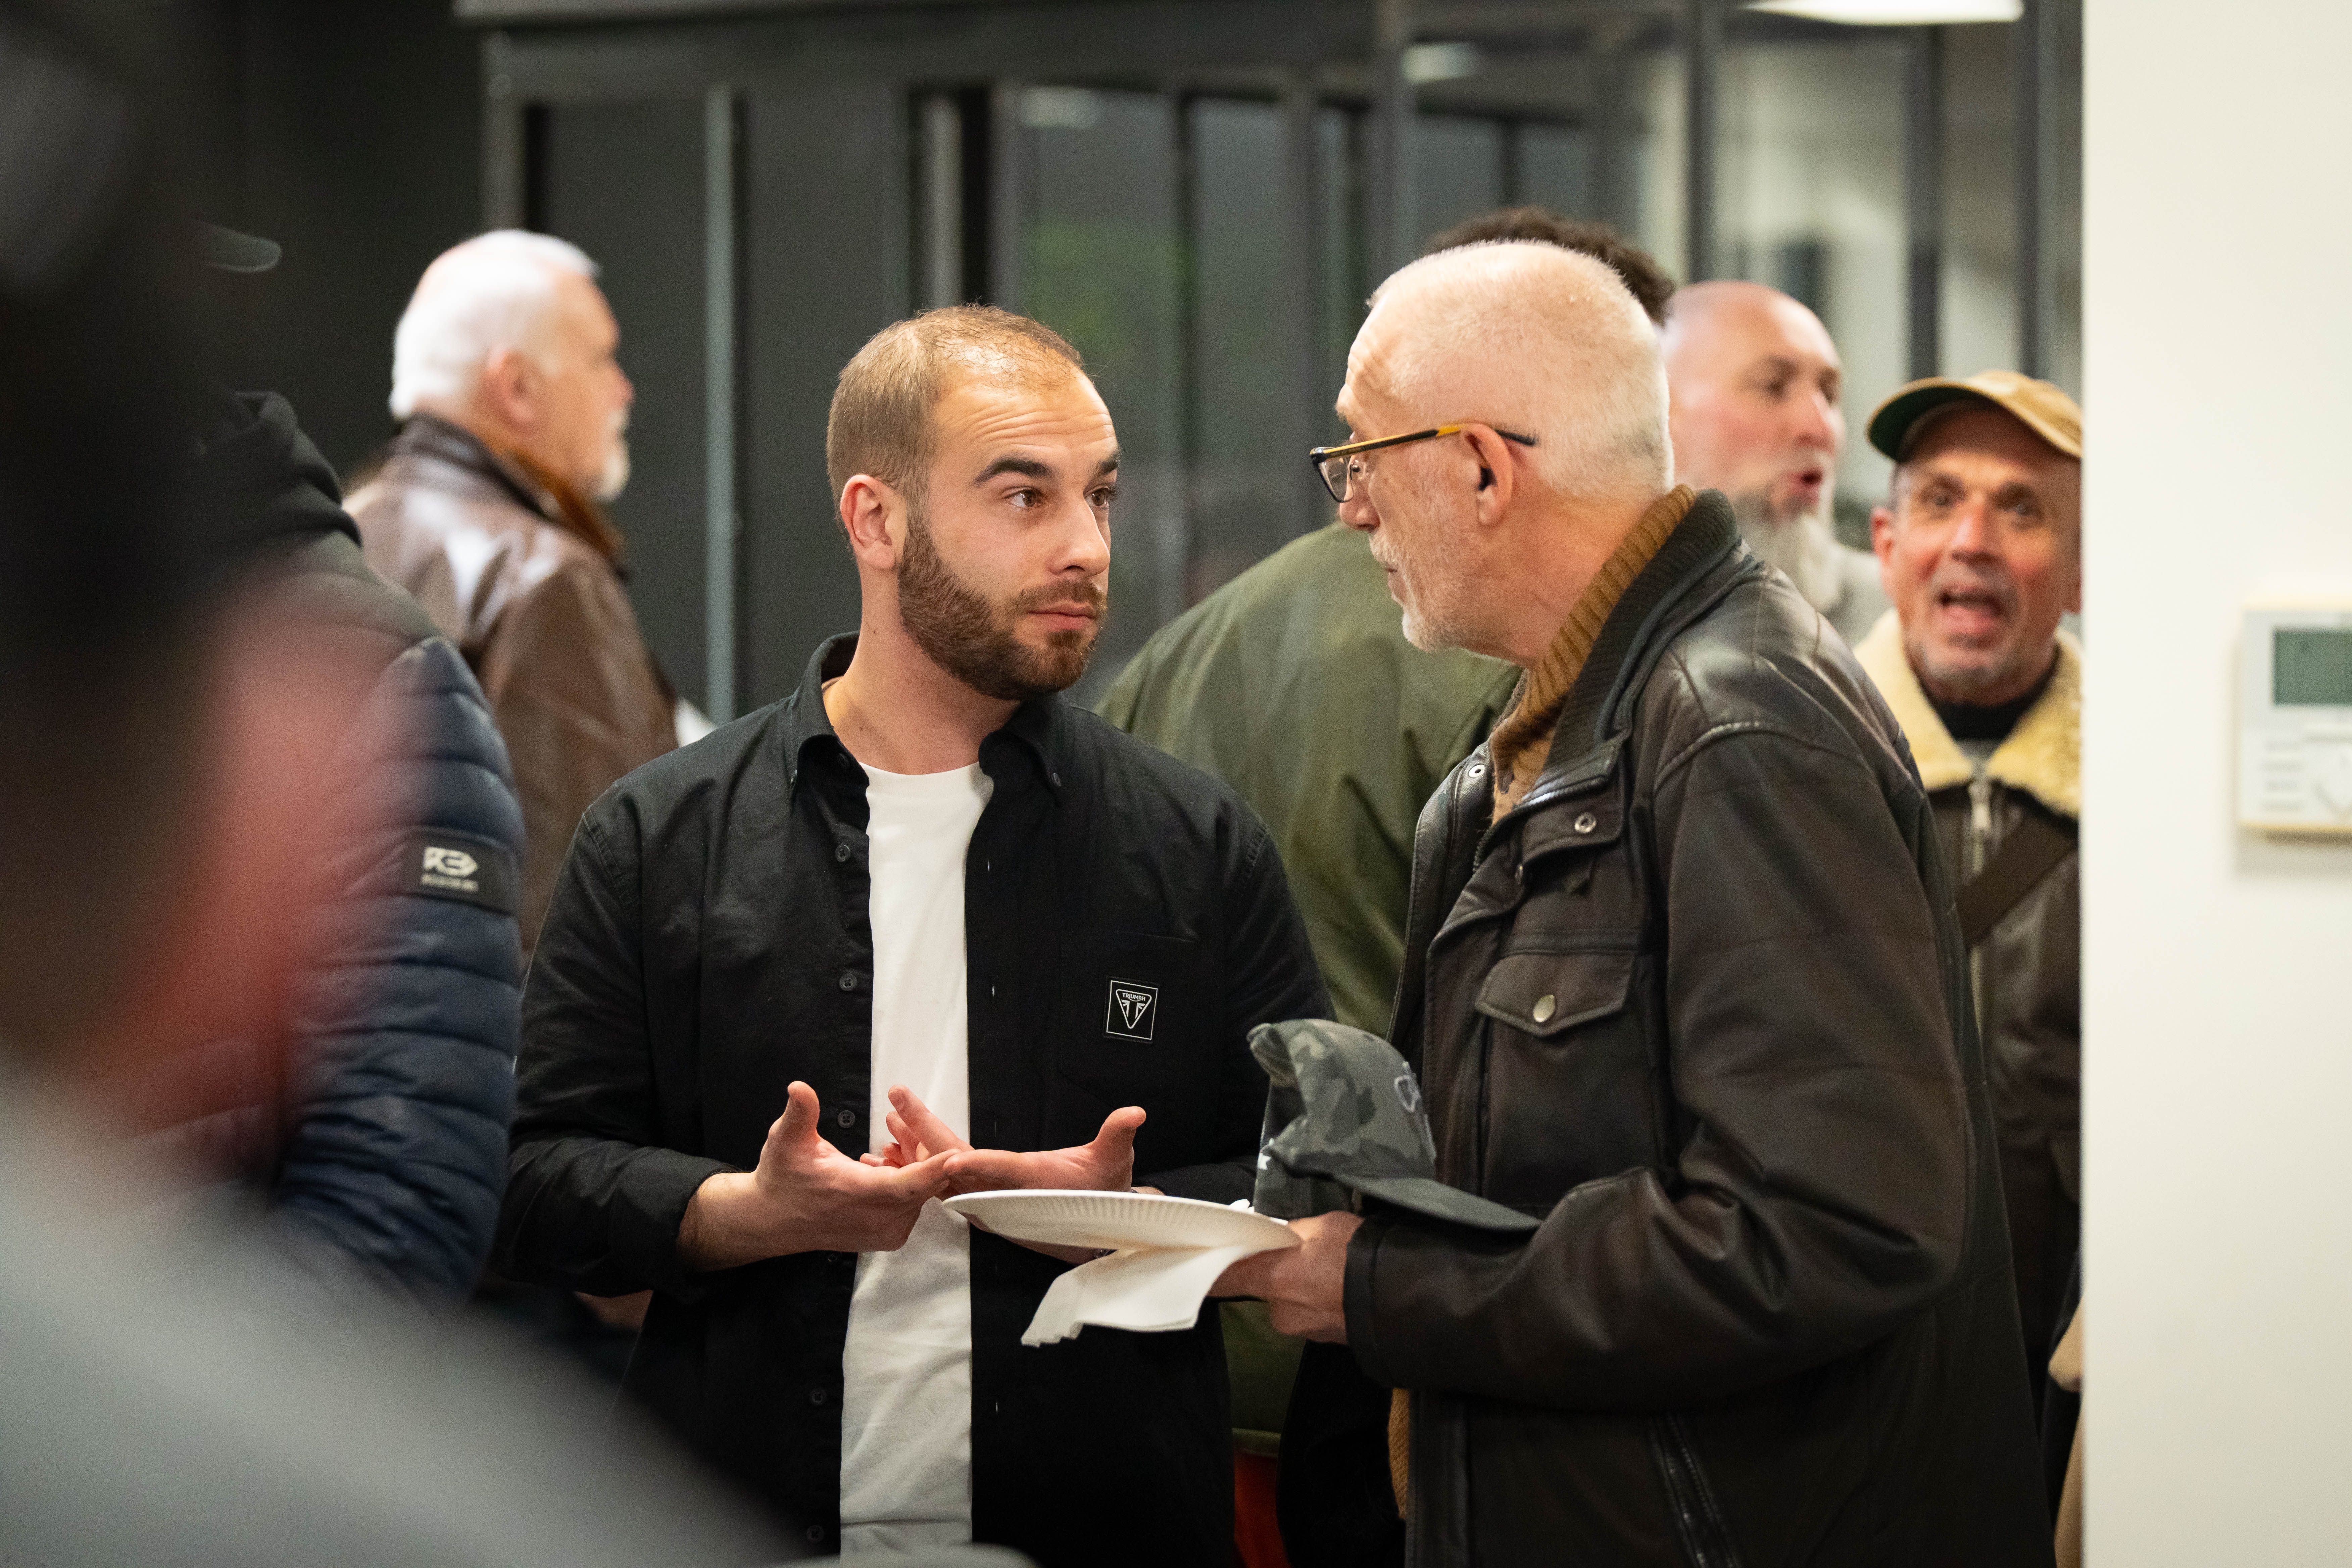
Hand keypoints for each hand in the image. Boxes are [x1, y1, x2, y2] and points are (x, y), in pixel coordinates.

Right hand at [678, 1081, 950, 1269]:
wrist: (773, 1219)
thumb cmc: (782, 1178)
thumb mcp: (786, 1141)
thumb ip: (799, 1113)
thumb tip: (798, 1087)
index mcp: (857, 1193)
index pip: (908, 1183)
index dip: (934, 1168)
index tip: (958, 1152)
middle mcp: (876, 1219)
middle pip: (922, 1186)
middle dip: (923, 1156)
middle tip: (904, 1134)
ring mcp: (884, 1232)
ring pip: (920, 1195)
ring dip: (913, 1171)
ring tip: (882, 1155)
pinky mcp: (888, 1238)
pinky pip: (913, 1207)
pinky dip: (907, 1187)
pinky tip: (882, 1171)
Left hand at [868, 1086, 1145, 1196]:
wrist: (1091, 1231)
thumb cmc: (1100, 1193)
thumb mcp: (1115, 1161)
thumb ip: (1118, 1135)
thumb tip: (1134, 1113)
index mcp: (1029, 1182)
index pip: (999, 1170)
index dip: (975, 1163)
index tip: (948, 1154)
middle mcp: (1000, 1194)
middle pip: (954, 1164)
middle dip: (923, 1132)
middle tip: (897, 1102)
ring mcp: (986, 1200)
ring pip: (940, 1175)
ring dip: (913, 1148)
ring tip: (888, 1121)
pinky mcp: (979, 1201)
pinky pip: (941, 1183)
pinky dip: (920, 1164)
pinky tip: (899, 1147)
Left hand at [1214, 1211, 1359, 1341]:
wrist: (1406, 1300)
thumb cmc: (1358, 1256)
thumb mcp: (1324, 1226)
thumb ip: (1292, 1233)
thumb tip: (1277, 1237)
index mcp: (1273, 1281)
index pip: (1224, 1280)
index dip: (1214, 1269)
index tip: (1207, 1258)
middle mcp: (1281, 1313)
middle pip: (1266, 1288)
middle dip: (1280, 1272)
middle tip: (1304, 1252)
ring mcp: (1305, 1331)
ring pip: (1292, 1302)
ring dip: (1304, 1286)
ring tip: (1333, 1269)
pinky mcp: (1327, 1340)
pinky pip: (1314, 1313)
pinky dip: (1323, 1300)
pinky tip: (1344, 1286)